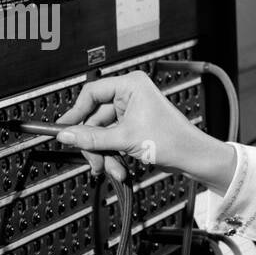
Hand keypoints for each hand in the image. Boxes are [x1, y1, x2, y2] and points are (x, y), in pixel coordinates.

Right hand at [54, 71, 234, 189]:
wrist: (192, 158)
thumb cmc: (172, 140)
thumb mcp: (124, 139)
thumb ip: (91, 137)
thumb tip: (66, 134)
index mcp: (130, 85)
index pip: (91, 93)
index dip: (76, 113)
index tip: (63, 130)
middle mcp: (130, 96)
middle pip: (94, 119)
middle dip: (94, 144)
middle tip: (92, 160)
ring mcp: (131, 113)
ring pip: (102, 134)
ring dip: (104, 154)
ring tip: (111, 169)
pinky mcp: (133, 129)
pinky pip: (112, 141)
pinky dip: (112, 156)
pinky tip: (119, 169)